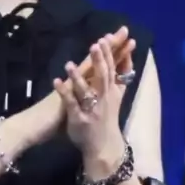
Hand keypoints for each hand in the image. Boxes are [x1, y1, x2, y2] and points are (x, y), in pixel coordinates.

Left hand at [53, 32, 135, 158]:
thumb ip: (121, 75)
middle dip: (99, 60)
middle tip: (96, 45)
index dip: (109, 54)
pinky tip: (56, 81)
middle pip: (102, 77)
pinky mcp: (79, 119)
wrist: (103, 146)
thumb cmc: (107, 117)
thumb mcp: (117, 96)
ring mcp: (91, 109)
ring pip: (85, 91)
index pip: (112, 69)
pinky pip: (70, 104)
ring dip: (78, 77)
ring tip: (70, 64)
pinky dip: (64, 92)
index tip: (106, 38)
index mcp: (111, 92)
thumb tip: (128, 54)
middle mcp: (103, 99)